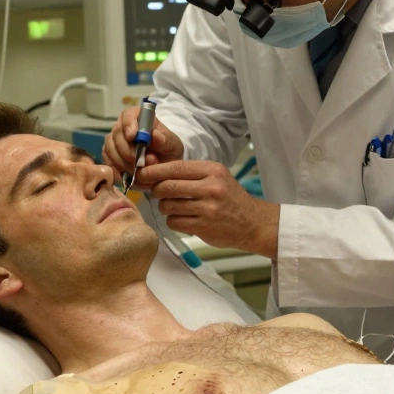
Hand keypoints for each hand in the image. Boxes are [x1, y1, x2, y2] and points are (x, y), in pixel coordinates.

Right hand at [102, 112, 184, 174]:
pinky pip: (108, 162)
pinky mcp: (111, 157)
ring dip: (122, 162)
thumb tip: (154, 135)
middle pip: (116, 133)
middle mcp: (124, 128)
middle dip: (126, 149)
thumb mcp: (173, 145)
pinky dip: (116, 171)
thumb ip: (165, 140)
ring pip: (109, 148)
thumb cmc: (168, 151)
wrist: (164, 167)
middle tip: (137, 161)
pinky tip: (126, 177)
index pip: (128, 114)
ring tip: (138, 172)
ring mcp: (115, 142)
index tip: (132, 136)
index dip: (128, 124)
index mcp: (140, 118)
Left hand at [136, 160, 278, 255]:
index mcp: (213, 170)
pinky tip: (184, 219)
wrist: (252, 223)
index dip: (154, 171)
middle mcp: (211, 187)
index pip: (176, 167)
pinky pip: (174, 222)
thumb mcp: (216, 177)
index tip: (142, 174)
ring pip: (168, 205)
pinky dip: (173, 221)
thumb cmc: (230, 199)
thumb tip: (154, 173)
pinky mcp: (204, 226)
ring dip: (165, 207)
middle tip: (158, 193)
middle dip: (157, 191)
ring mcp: (208, 208)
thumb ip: (190, 174)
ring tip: (176, 207)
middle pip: (168, 186)